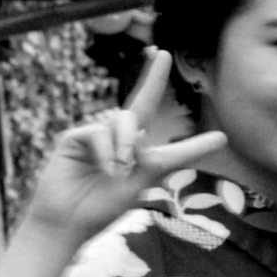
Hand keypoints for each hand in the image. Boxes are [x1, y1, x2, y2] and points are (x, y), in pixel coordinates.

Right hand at [21, 51, 225, 245]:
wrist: (66, 222)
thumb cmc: (101, 208)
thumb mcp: (140, 183)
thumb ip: (157, 160)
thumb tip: (174, 140)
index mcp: (136, 154)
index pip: (162, 134)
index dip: (188, 135)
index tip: (209, 124)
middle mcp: (118, 140)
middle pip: (139, 103)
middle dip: (152, 78)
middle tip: (161, 54)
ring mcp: (95, 136)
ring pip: (122, 123)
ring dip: (125, 147)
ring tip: (118, 171)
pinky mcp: (74, 137)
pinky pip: (98, 132)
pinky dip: (106, 150)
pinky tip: (105, 168)